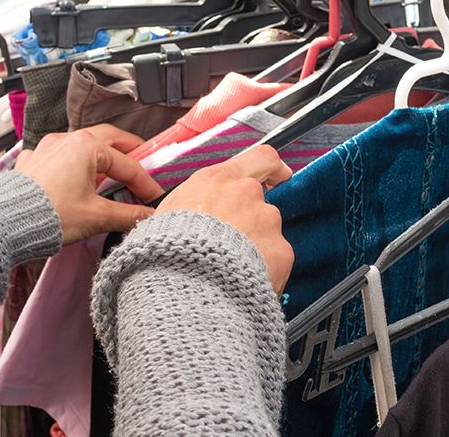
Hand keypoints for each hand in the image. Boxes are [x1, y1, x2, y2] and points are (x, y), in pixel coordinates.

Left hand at [15, 125, 164, 245]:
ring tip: (113, 173)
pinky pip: (61, 157)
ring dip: (102, 157)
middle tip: (143, 164)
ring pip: (83, 146)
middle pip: (108, 140)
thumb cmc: (49, 214)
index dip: (145, 183)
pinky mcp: (32, 163)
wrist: (3, 225)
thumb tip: (149, 217)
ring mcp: (46, 149)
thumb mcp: (97, 217)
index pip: (128, 164)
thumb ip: (129, 215)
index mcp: (87, 146)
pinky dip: (76, 165)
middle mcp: (66, 140)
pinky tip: (78, 179)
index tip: (155, 198)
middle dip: (129, 153)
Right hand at [157, 145, 293, 294]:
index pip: (261, 158)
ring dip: (257, 246)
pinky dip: (267, 269)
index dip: (273, 168)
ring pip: (269, 230)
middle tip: (232, 245)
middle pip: (261, 201)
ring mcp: (266, 221)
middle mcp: (246, 194)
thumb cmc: (168, 254)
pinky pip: (277, 258)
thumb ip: (196, 202)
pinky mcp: (281, 250)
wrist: (183, 290)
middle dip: (251, 221)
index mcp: (217, 180)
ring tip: (231, 268)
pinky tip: (244, 280)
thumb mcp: (169, 213)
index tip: (277, 175)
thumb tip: (197, 210)